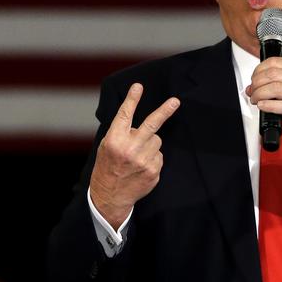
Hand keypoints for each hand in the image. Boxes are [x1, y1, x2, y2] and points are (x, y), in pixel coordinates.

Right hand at [90, 83, 179, 229]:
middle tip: (175, 101)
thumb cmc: (107, 167)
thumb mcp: (106, 146)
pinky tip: (141, 166)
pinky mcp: (153, 170)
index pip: (125, 115)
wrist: (110, 195)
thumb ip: (121, 133)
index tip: (138, 87)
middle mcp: (130, 149)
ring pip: (156, 140)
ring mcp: (143, 161)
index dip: (132, 99)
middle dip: (164, 111)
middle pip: (151, 125)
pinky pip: (159, 156)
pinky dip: (152, 158)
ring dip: (149, 144)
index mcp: (115, 140)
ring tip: (137, 155)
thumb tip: (139, 123)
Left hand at [246, 57, 281, 148]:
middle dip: (256, 83)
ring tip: (256, 99)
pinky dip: (265, 105)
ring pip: (272, 87)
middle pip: (270, 74)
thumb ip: (272, 83)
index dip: (258, 69)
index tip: (254, 78)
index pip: (273, 62)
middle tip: (253, 91)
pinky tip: (262, 105)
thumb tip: (251, 87)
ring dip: (258, 94)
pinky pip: (276, 104)